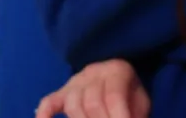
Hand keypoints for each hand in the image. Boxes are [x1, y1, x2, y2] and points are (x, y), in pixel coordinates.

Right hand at [35, 59, 150, 117]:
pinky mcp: (62, 92)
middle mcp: (93, 72)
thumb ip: (134, 114)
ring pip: (72, 103)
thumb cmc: (129, 93)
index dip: (118, 116)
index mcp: (117, 71)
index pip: (114, 96)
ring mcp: (75, 82)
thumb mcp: (140, 102)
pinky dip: (45, 113)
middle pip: (92, 101)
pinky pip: (49, 101)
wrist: (114, 75)